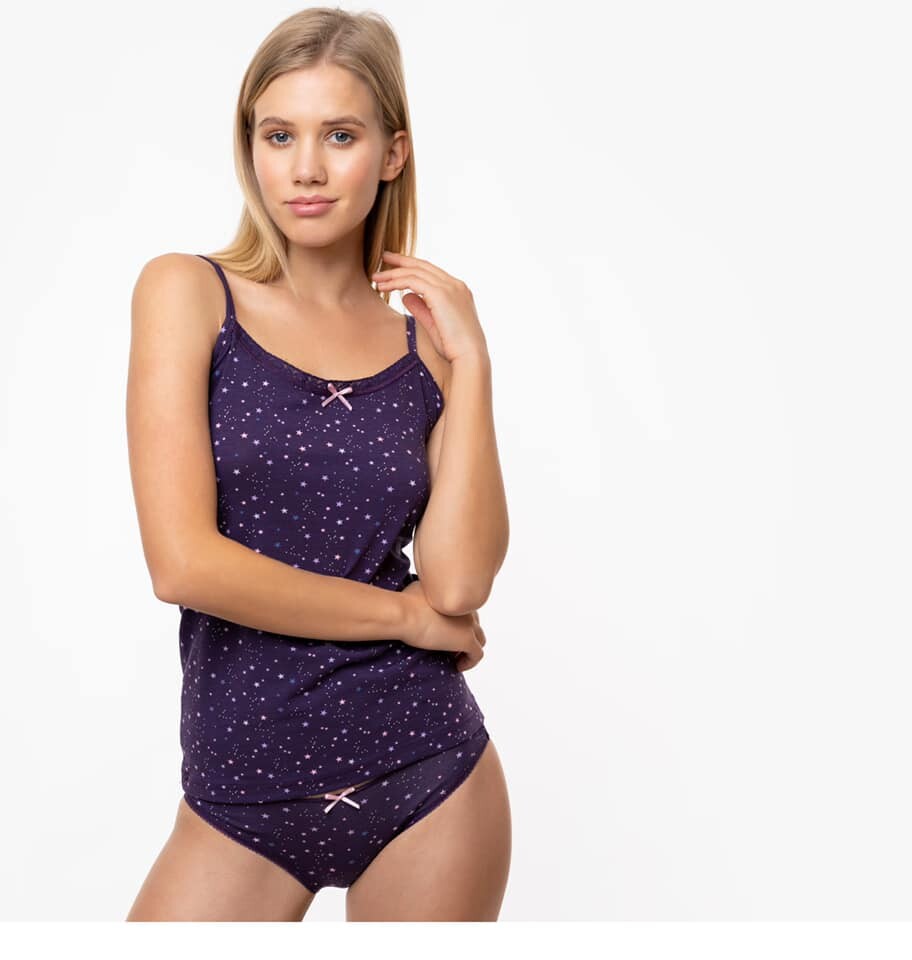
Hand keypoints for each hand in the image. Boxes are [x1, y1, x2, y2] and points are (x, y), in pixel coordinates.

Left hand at [371, 251, 487, 362]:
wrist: (470, 356)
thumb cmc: (454, 347)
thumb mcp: (434, 324)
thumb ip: (420, 308)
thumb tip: (405, 295)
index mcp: (457, 290)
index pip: (431, 272)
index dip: (412, 267)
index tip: (395, 266)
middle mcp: (455, 284)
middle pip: (423, 265)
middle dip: (401, 260)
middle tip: (384, 257)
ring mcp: (449, 287)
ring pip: (415, 271)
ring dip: (393, 273)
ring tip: (376, 277)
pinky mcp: (441, 294)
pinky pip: (413, 281)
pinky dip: (396, 282)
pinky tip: (384, 287)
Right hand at [399, 578, 485, 671]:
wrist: (404, 613)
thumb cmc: (404, 602)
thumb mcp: (418, 590)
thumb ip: (428, 593)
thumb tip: (422, 597)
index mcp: (456, 595)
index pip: (464, 610)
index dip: (456, 623)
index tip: (443, 633)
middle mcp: (466, 608)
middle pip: (474, 623)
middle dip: (464, 634)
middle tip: (449, 646)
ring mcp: (469, 624)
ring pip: (479, 638)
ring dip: (468, 649)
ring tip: (454, 658)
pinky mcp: (467, 640)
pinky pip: (477, 655)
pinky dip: (469, 662)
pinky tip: (457, 666)